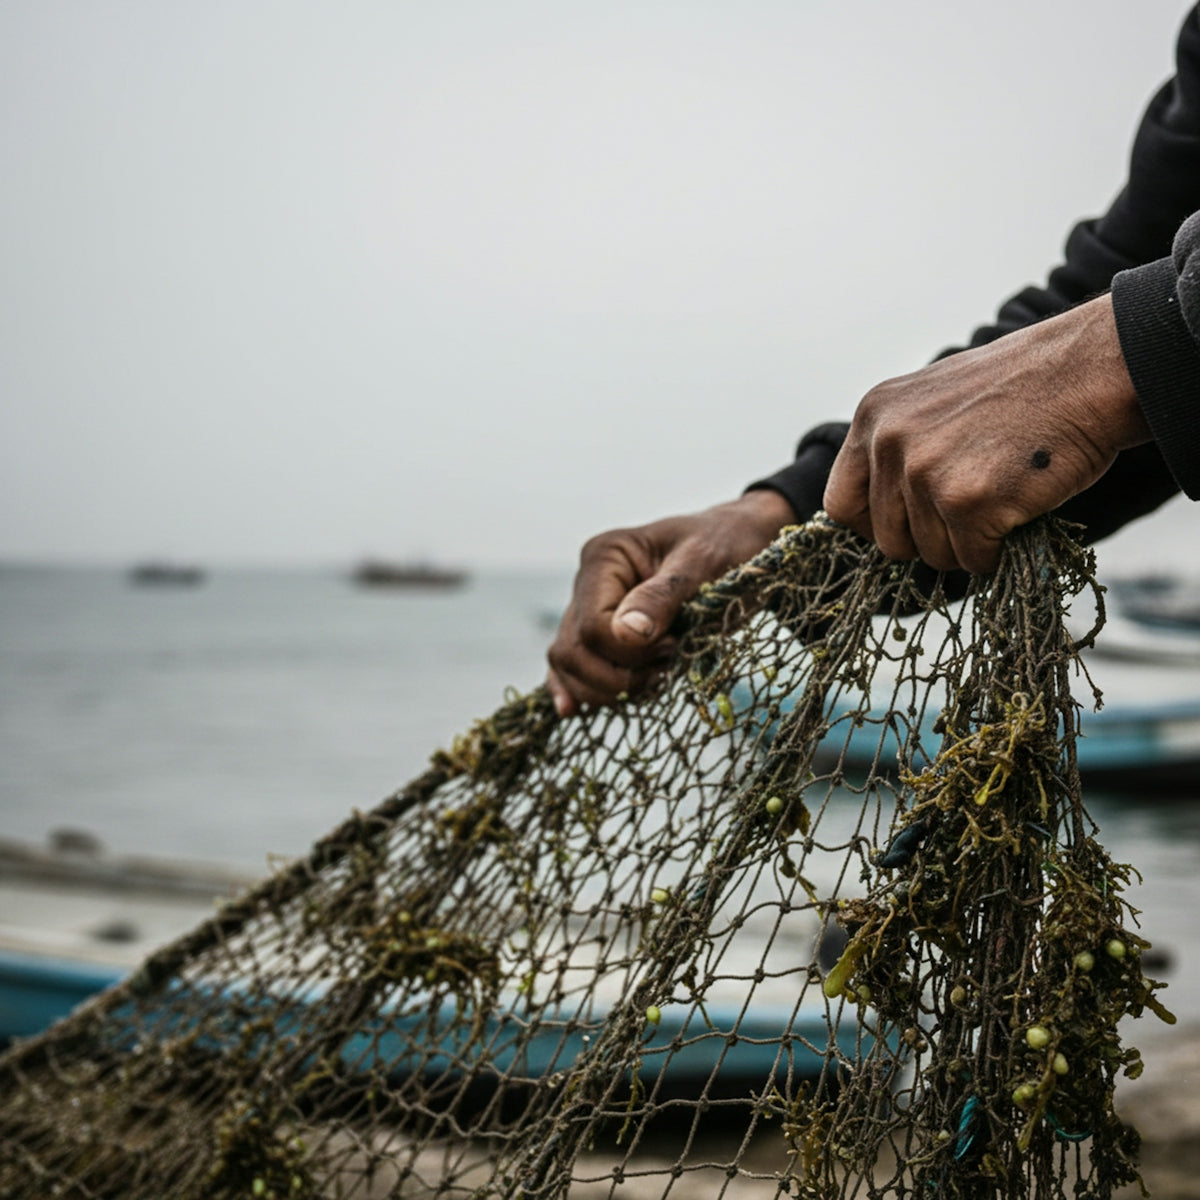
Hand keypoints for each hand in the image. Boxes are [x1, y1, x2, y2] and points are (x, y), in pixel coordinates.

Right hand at [546, 489, 796, 715]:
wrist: (741, 542)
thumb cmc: (726, 545)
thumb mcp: (702, 563)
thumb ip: (662, 597)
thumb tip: (625, 634)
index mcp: (604, 556)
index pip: (593, 627)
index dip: (629, 653)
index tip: (673, 645)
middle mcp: (587, 581)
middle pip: (573, 651)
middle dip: (616, 677)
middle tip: (666, 669)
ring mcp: (589, 608)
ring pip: (569, 664)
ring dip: (607, 689)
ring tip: (655, 679)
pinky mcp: (602, 632)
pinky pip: (574, 665)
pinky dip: (577, 690)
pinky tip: (571, 711)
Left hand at [823, 294, 1151, 573]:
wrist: (1089, 370)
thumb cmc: (1022, 391)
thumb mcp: (933, 403)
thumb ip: (899, 449)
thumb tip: (881, 516)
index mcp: (873, 416)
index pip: (841, 504)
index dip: (877, 526)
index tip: (911, 524)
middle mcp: (888, 442)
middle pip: (888, 540)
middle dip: (931, 539)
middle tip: (973, 508)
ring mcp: (924, 472)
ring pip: (931, 555)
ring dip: (969, 544)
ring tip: (1002, 495)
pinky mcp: (964, 501)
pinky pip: (972, 560)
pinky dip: (999, 551)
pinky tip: (1019, 509)